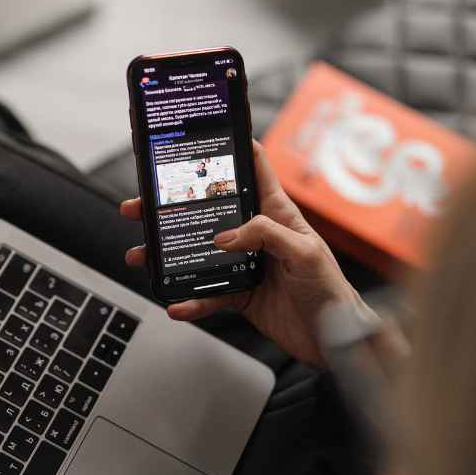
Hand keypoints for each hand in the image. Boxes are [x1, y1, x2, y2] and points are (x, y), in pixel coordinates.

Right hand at [120, 141, 366, 364]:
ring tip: (142, 256)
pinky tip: (176, 303)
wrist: (333, 339)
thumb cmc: (331, 289)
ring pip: (198, 254)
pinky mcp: (239, 294)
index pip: (254, 171)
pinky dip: (190, 300)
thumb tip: (224, 237)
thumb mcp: (305, 252)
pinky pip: (207, 294)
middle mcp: (256, 235)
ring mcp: (244, 265)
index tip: (203, 135)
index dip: (232, 149)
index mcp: (277, 214)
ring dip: (168, 255)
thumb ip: (266, 235)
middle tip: (141, 205)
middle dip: (173, 206)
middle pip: (209, 212)